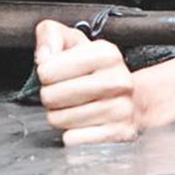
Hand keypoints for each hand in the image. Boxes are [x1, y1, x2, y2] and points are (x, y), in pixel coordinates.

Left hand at [35, 19, 138, 145]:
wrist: (130, 98)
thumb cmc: (93, 70)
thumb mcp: (72, 42)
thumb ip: (50, 35)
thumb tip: (44, 56)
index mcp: (106, 53)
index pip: (47, 69)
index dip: (45, 73)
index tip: (56, 73)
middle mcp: (118, 80)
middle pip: (51, 96)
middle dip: (49, 96)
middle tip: (62, 92)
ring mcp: (121, 110)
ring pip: (59, 120)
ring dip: (59, 115)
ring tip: (74, 107)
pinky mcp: (119, 135)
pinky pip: (72, 139)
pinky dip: (71, 134)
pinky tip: (83, 123)